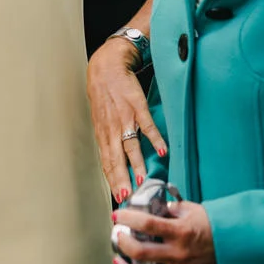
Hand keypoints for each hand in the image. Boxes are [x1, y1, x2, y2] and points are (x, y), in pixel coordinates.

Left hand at [87, 37, 165, 202]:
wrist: (107, 67)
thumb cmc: (104, 95)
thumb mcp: (101, 120)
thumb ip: (109, 140)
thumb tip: (115, 160)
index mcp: (103, 134)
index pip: (107, 162)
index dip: (112, 180)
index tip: (119, 197)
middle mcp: (112, 128)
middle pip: (116, 158)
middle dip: (122, 178)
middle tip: (128, 196)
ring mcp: (124, 117)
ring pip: (130, 145)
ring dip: (137, 163)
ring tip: (143, 180)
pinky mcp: (136, 106)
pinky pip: (147, 125)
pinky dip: (155, 138)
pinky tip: (162, 151)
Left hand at [112, 200, 217, 263]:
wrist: (234, 247)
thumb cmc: (212, 225)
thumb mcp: (192, 210)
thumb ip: (169, 209)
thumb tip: (151, 207)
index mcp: (181, 231)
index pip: (147, 224)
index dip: (128, 219)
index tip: (117, 215)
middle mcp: (179, 253)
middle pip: (140, 251)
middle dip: (123, 242)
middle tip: (117, 234)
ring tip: (118, 259)